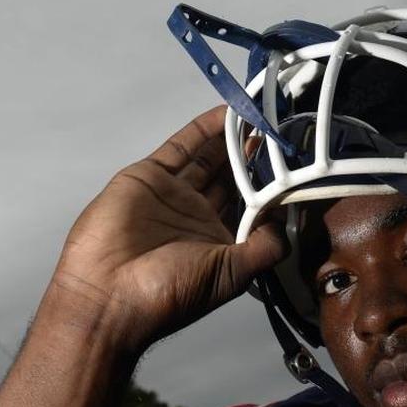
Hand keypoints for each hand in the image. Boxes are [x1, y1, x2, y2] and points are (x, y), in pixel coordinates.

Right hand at [48, 106, 285, 352]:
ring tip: (260, 115)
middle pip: (233, 178)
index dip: (272, 186)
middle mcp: (199, 216)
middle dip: (255, 156)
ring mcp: (174, 194)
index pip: (253, 206)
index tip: (297, 164)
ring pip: (210, 158)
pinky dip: (204, 129)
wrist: (109, 293)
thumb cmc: (173, 290)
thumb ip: (265, 247)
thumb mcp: (233, 274)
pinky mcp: (150, 176)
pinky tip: (227, 113)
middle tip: (281, 130)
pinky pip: (182, 146)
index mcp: (220, 242)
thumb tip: (288, 218)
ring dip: (234, 138)